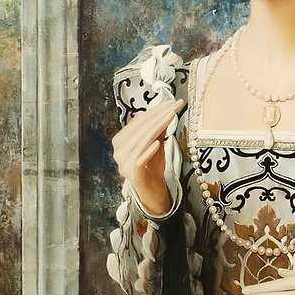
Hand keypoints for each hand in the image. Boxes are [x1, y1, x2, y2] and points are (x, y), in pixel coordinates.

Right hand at [111, 98, 185, 214]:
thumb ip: (158, 129)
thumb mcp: (157, 144)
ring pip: (141, 141)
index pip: (139, 121)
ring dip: (158, 127)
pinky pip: (139, 159)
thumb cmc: (154, 167)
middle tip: (175, 106)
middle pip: (140, 129)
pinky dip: (148, 150)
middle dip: (159, 115)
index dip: (156, 110)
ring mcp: (123, 163)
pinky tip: (158, 143)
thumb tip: (167, 109)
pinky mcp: (131, 173)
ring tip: (171, 117)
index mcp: (121, 141)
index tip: (172, 102)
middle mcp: (118, 151)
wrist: (153, 192)